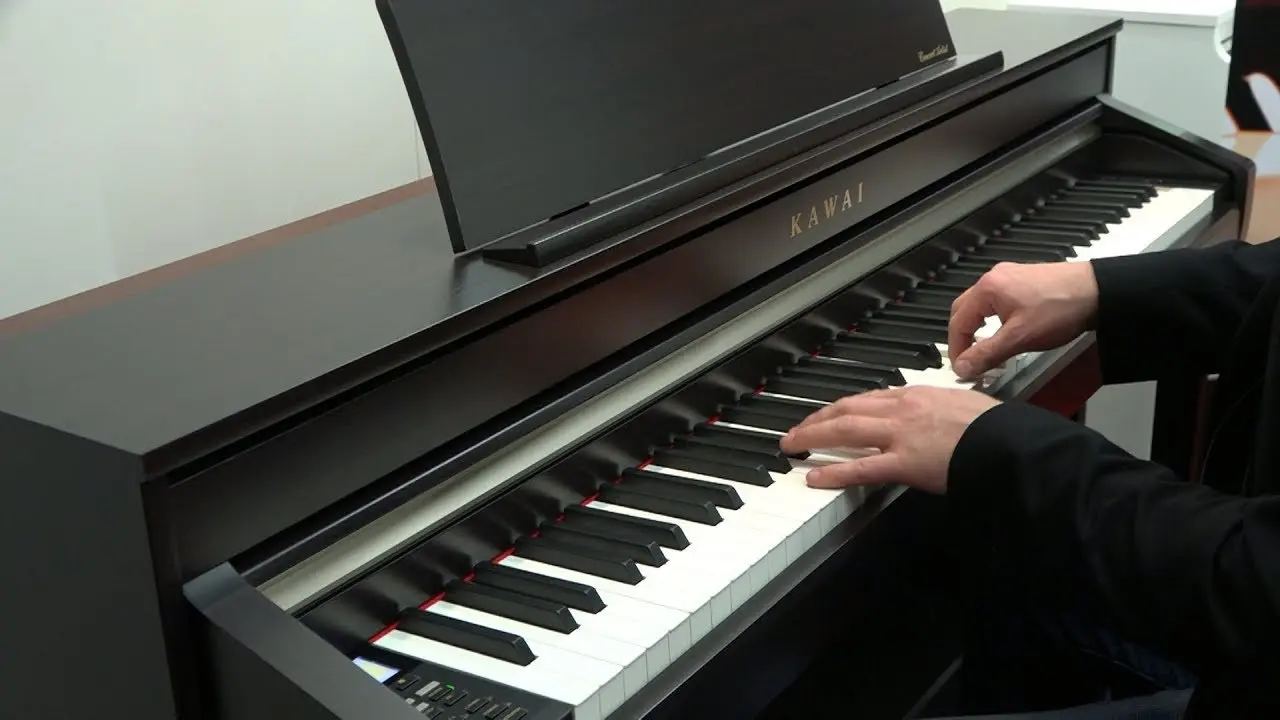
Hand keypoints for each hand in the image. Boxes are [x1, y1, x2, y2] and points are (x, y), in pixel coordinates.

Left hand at [779, 386, 999, 493]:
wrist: (1010, 443)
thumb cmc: (998, 429)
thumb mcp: (967, 407)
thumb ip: (945, 411)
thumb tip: (942, 419)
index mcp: (920, 395)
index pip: (872, 396)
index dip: (846, 406)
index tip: (832, 413)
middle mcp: (904, 409)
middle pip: (849, 408)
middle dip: (819, 417)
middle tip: (799, 428)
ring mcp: (901, 435)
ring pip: (845, 429)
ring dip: (813, 436)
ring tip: (793, 445)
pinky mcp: (904, 463)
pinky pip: (860, 467)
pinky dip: (833, 471)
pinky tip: (815, 476)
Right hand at [948, 261, 1099, 377]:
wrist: (1098, 290)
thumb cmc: (1059, 309)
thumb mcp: (1019, 338)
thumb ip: (987, 354)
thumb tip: (962, 368)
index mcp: (987, 288)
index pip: (958, 321)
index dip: (957, 348)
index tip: (962, 368)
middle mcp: (994, 277)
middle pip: (964, 309)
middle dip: (963, 336)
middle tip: (969, 359)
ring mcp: (1010, 276)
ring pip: (981, 305)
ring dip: (978, 327)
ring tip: (986, 348)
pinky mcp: (1025, 280)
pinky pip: (997, 300)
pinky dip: (993, 318)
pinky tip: (1006, 331)